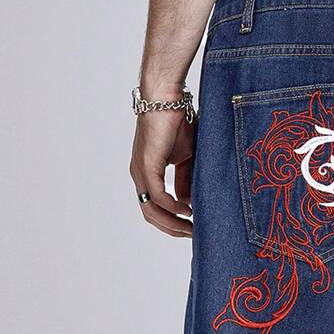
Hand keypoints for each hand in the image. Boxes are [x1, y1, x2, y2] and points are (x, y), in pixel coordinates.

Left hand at [129, 106, 194, 237]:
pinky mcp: (147, 166)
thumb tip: (187, 204)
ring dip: (172, 223)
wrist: (168, 98)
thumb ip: (185, 181)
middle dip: (172, 228)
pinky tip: (186, 211)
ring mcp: (141, 171)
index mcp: (147, 174)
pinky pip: (158, 196)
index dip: (172, 222)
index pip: (155, 208)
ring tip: (191, 228)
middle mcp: (140, 175)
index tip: (192, 228)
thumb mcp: (186, 158)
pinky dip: (172, 208)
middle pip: (151, 214)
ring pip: (152, 210)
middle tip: (193, 235)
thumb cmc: (177, 122)